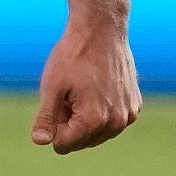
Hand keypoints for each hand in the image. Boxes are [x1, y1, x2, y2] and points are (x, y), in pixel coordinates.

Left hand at [32, 17, 139, 153]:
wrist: (101, 29)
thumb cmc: (73, 56)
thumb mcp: (52, 86)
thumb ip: (46, 118)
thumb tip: (40, 142)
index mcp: (93, 121)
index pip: (64, 145)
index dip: (53, 125)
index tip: (57, 101)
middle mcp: (115, 123)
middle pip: (82, 142)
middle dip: (70, 123)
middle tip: (70, 94)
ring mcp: (129, 114)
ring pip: (98, 134)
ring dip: (86, 120)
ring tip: (83, 90)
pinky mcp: (135, 105)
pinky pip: (112, 121)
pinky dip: (102, 112)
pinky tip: (97, 88)